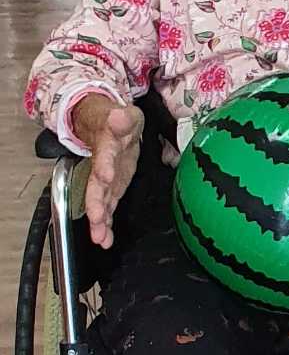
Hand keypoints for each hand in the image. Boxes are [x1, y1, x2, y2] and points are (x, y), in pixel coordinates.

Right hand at [70, 95, 143, 249]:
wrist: (110, 125)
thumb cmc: (118, 120)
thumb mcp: (125, 114)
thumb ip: (122, 118)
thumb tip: (119, 116)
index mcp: (107, 146)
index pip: (104, 156)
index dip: (104, 167)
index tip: (106, 178)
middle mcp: (103, 166)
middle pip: (96, 186)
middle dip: (96, 204)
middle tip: (96, 220)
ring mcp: (106, 180)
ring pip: (100, 201)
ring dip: (100, 220)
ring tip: (100, 239)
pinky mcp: (112, 189)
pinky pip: (108, 208)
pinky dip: (106, 223)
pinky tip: (105, 240)